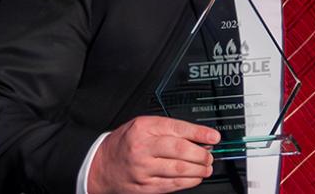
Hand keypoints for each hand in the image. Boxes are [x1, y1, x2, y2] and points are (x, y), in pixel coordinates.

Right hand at [87, 116, 220, 193]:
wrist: (100, 166)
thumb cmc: (125, 144)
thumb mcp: (143, 127)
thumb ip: (169, 130)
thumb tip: (199, 138)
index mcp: (143, 128)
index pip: (177, 128)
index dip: (199, 133)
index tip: (214, 136)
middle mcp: (142, 148)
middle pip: (180, 150)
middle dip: (201, 154)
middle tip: (209, 155)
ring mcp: (143, 169)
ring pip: (179, 169)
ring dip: (198, 169)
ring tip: (206, 167)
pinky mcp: (145, 186)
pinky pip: (172, 185)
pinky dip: (188, 182)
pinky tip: (195, 178)